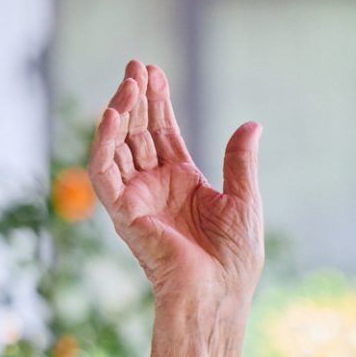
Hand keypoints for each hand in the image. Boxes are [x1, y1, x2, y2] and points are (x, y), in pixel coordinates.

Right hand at [89, 61, 263, 302]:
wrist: (220, 291)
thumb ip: (239, 161)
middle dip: (137, 98)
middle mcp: (155, 187)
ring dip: (121, 112)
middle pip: (139, 132)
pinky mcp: (123, 213)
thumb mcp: (243, 199)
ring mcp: (137, 198)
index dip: (158, 102)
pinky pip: (104, 172)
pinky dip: (105, 143)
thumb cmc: (235, 257)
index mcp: (182, 182)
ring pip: (119, 146)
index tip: (154, 71)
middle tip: (137, 65)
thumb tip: (252, 125)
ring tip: (129, 81)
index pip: (162, 133)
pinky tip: (113, 115)